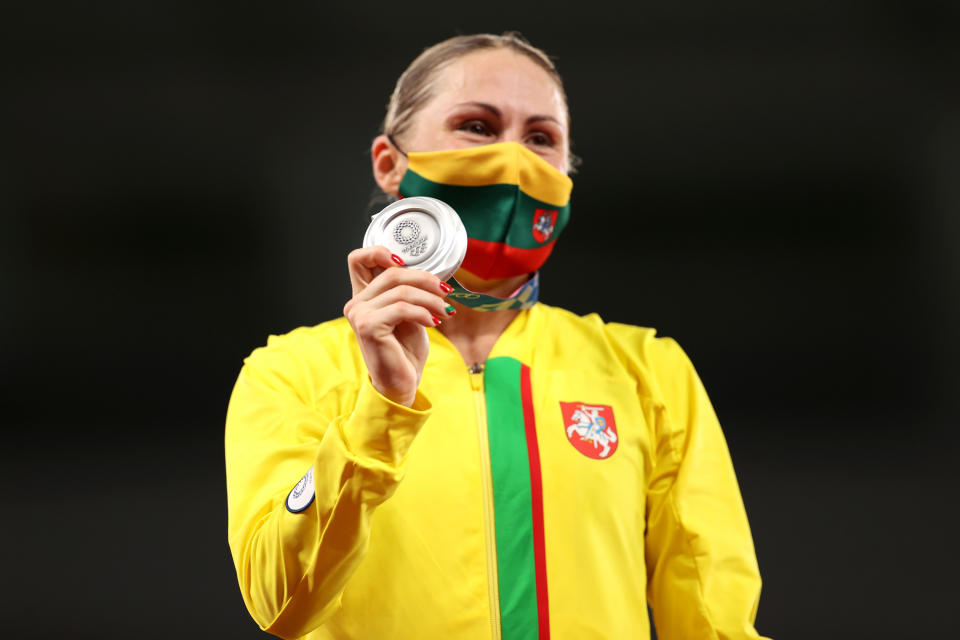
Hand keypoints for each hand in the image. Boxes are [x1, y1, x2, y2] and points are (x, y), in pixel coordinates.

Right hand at [344, 246, 452, 406]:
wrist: (401, 383)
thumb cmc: (405, 351)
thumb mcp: (408, 314)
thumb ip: (406, 292)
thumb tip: (428, 273)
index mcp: (363, 297)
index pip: (358, 259)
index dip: (380, 252)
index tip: (406, 263)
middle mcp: (356, 303)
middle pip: (391, 273)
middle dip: (424, 279)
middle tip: (444, 292)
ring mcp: (359, 315)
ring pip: (402, 291)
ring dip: (430, 299)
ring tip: (444, 311)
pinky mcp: (369, 326)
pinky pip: (403, 308)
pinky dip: (424, 313)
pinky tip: (434, 322)